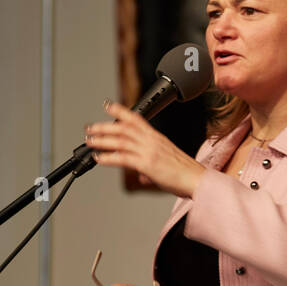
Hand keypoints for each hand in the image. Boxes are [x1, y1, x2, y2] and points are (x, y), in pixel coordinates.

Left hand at [85, 102, 205, 197]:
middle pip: (123, 127)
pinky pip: (123, 158)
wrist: (198, 179)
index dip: (120, 111)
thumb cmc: (185, 173)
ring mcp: (149, 151)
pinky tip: (98, 158)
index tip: (108, 106)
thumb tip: (141, 175)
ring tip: (89, 141)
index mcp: (157, 137)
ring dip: (102, 140)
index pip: (136, 118)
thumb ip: (149, 168)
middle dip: (104, 126)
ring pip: (120, 140)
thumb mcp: (165, 163)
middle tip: (89, 128)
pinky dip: (108, 157)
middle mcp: (152, 141)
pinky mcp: (147, 164)